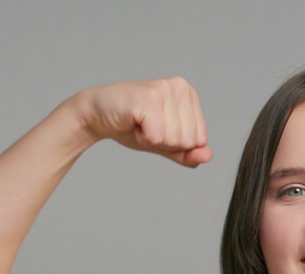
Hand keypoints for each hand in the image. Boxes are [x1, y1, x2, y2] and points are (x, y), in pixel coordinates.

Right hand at [73, 77, 212, 167]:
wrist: (96, 114)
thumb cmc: (131, 125)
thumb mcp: (165, 144)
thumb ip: (188, 153)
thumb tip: (208, 156)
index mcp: (189, 94)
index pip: (200, 139)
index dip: (176, 144)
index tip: (157, 129)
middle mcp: (181, 87)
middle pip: (189, 140)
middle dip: (164, 143)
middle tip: (146, 126)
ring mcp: (165, 90)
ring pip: (174, 139)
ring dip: (151, 140)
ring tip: (139, 124)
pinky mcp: (149, 99)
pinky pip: (157, 137)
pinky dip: (142, 139)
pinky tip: (132, 123)